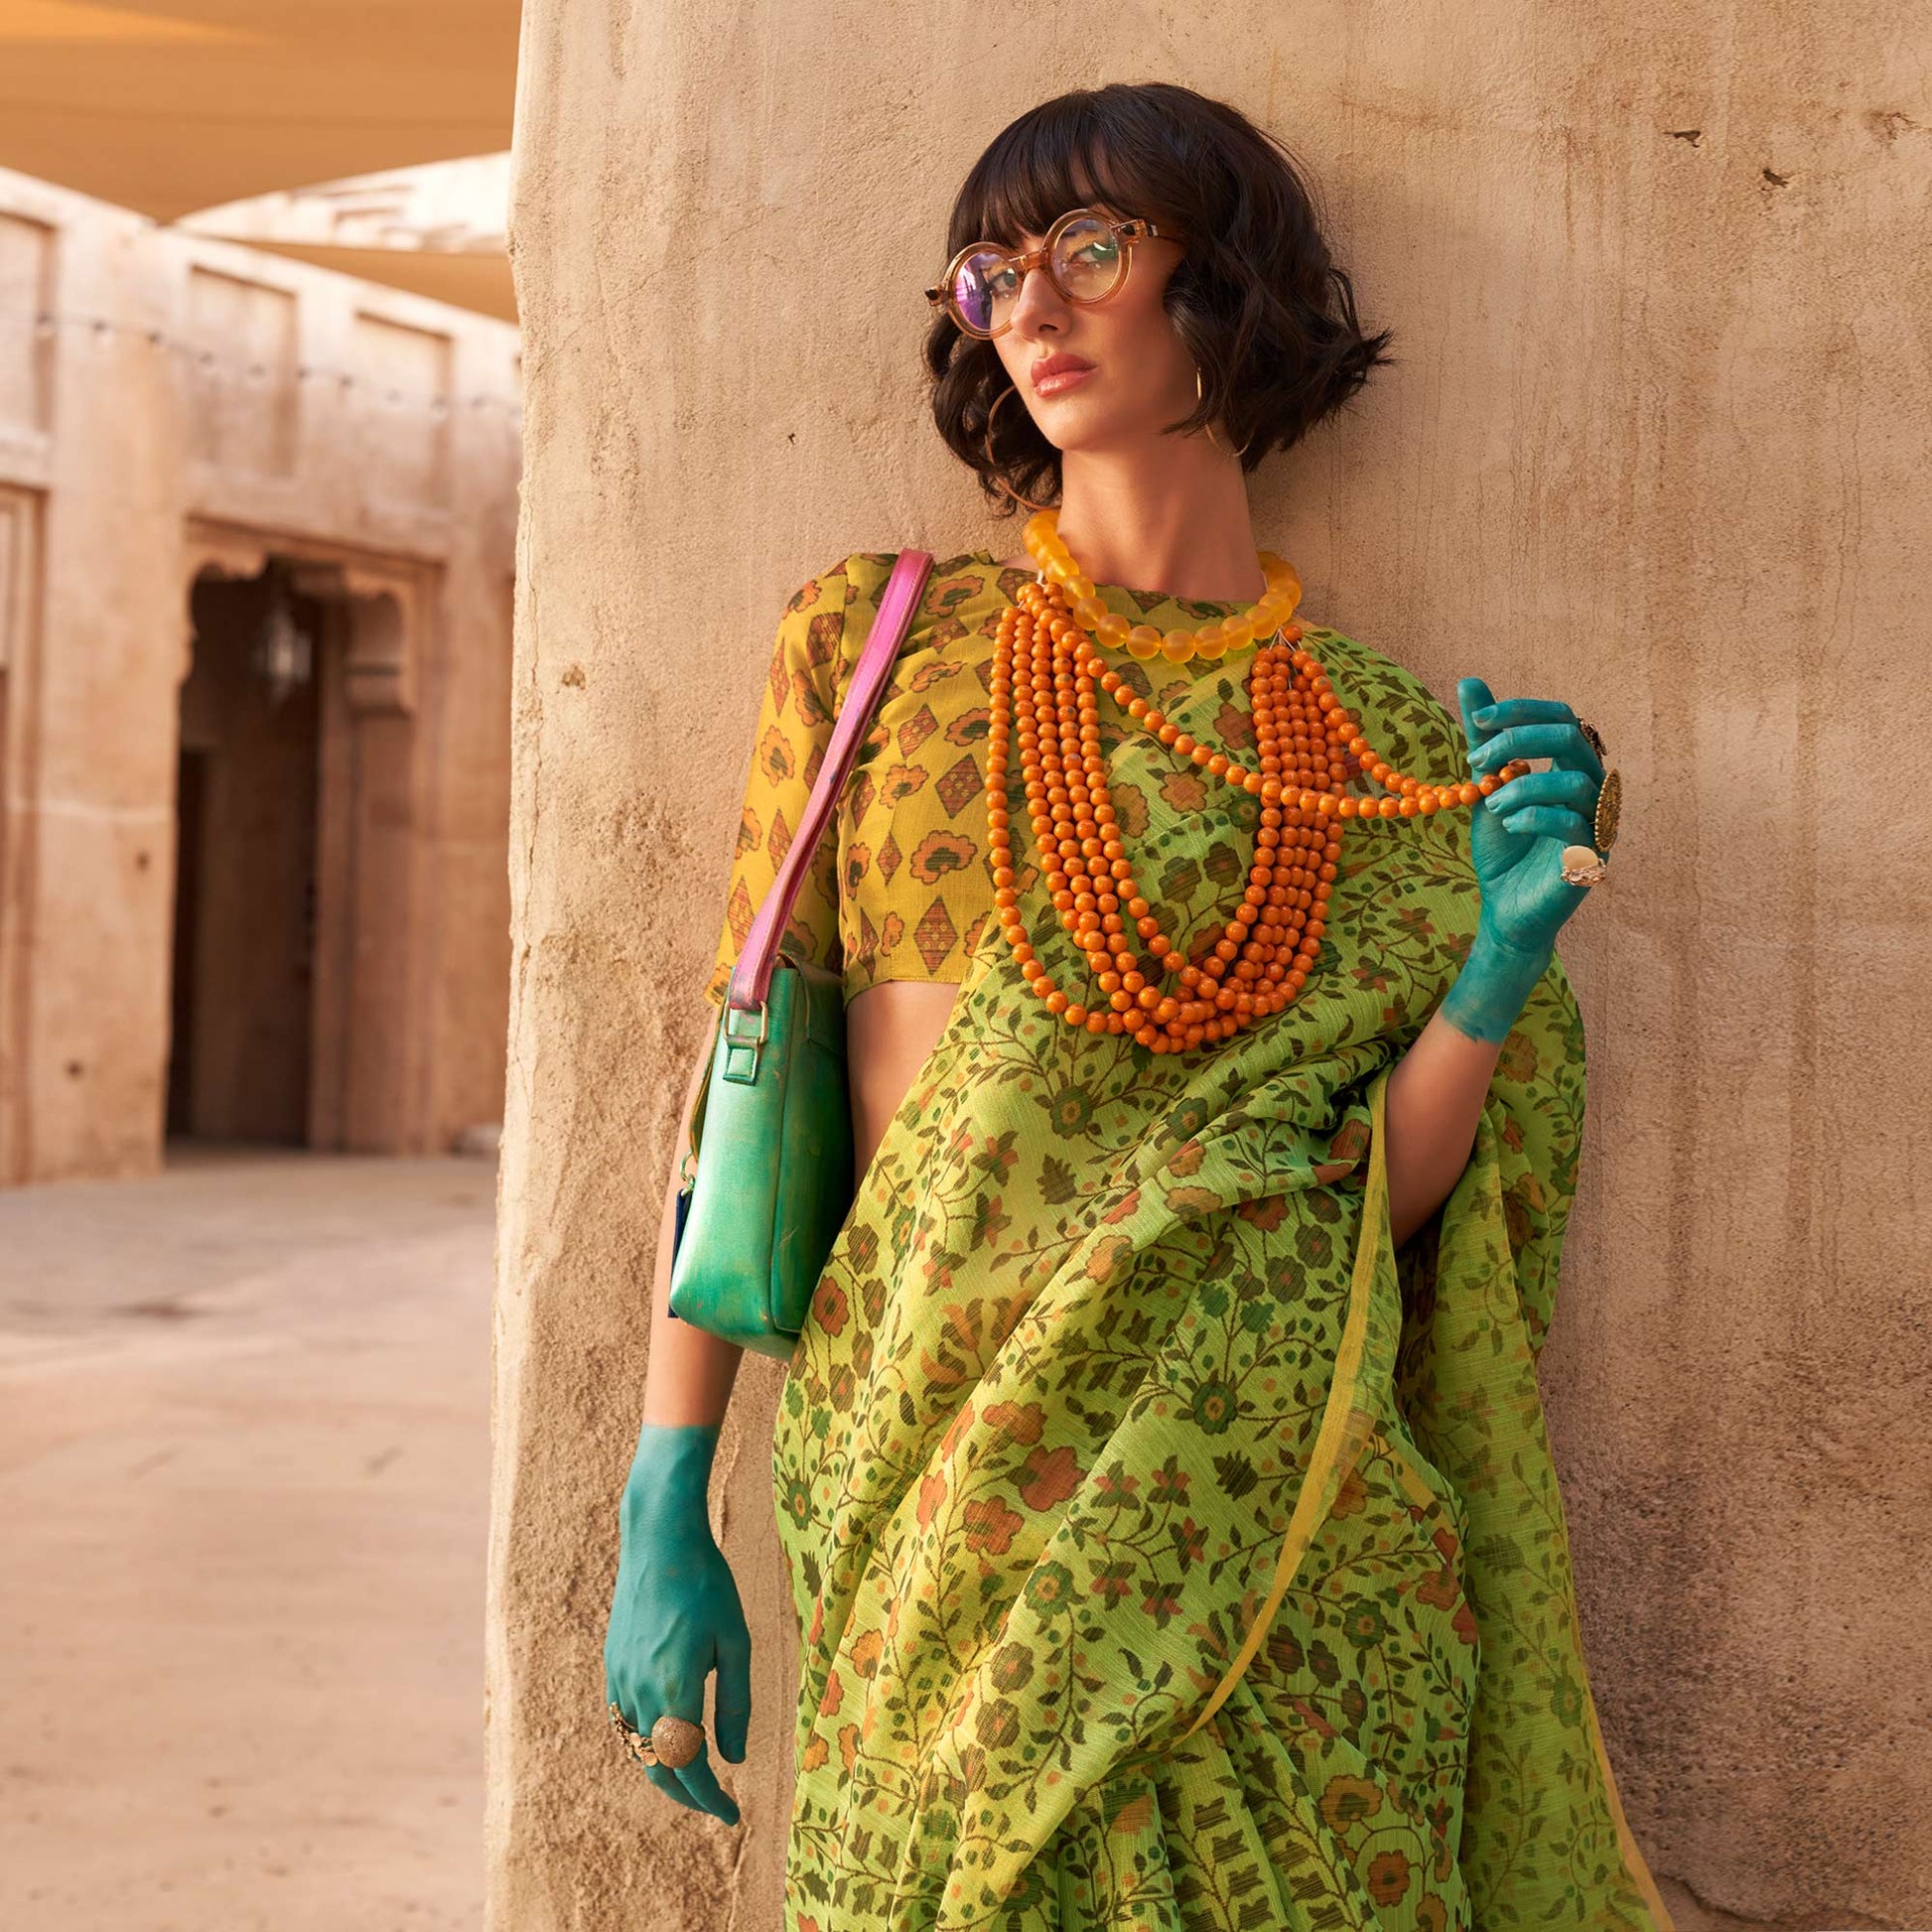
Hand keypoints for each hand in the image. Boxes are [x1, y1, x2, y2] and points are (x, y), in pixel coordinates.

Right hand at [604, 1422, 750, 1824]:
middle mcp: (639, 1691)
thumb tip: (735, 1759)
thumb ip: (735, 1703)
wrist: (659, 1540)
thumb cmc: (707, 1584)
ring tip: (696, 1777)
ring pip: (638, 1748)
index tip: (732, 1816)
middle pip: (658, 1768)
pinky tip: (666, 1739)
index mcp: (674, 1689)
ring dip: (665, 1770)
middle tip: (717, 1805)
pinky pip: (623, 1722)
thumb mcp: (736, 1641)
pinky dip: (644, 1743)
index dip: (709, 1800)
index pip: (688, 1768)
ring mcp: (619, 1678)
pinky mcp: (612, 1665)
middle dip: (687, 1795)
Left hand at [1437, 678, 1605, 1042]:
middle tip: (1477, 760)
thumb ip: (1485, 739)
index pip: (1561, 716)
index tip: (1476, 719)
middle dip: (1518, 741)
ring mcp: (1597, 822)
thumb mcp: (1488, 786)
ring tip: (1491, 804)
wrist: (1506, 908)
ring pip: (1573, 781)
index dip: (1521, 711)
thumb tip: (1468, 681)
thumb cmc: (1504, 847)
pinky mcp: (1592, 856)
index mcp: (1573, 765)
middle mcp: (1594, 787)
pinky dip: (1532, 816)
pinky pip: (1570, 822)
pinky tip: (1508, 823)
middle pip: (1571, 738)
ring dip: (1521, 786)